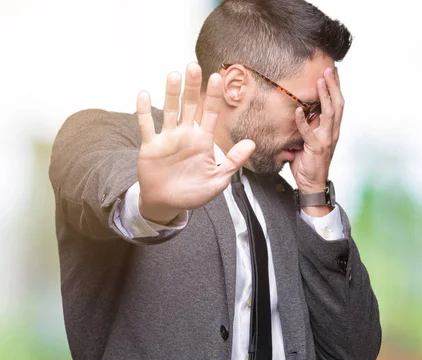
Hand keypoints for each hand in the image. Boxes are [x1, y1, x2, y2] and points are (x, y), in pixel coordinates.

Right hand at [136, 63, 254, 223]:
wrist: (168, 204)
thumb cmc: (193, 193)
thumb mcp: (218, 181)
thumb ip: (233, 162)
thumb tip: (251, 144)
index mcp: (203, 141)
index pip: (211, 113)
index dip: (214, 96)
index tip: (218, 77)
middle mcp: (186, 135)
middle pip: (190, 105)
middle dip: (193, 87)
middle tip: (194, 67)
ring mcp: (168, 138)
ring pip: (170, 110)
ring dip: (171, 93)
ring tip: (174, 75)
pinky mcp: (150, 146)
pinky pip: (147, 125)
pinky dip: (144, 111)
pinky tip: (144, 94)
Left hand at [290, 67, 342, 194]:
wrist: (312, 184)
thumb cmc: (309, 162)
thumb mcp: (310, 140)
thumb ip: (309, 126)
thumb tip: (302, 111)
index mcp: (333, 129)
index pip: (337, 104)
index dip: (336, 87)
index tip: (333, 72)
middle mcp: (333, 132)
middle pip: (337, 104)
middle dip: (333, 86)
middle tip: (329, 69)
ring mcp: (326, 140)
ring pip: (329, 113)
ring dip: (324, 96)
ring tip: (320, 81)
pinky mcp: (316, 148)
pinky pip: (309, 132)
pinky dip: (303, 121)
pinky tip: (299, 110)